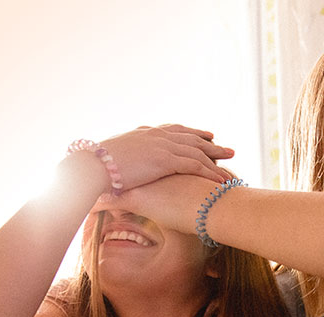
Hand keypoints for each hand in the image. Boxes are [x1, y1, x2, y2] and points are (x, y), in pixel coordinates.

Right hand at [100, 124, 232, 190]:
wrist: (92, 166)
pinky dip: (209, 172)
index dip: (192, 133)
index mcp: (146, 133)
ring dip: (216, 157)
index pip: (175, 130)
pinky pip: (194, 165)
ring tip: (231, 162)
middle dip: (210, 143)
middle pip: (191, 138)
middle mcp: (157, 135)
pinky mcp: (165, 159)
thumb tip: (123, 168)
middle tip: (227, 149)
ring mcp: (162, 146)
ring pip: (197, 151)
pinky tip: (219, 179)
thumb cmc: (96, 166)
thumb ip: (125, 158)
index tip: (206, 136)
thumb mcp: (114, 157)